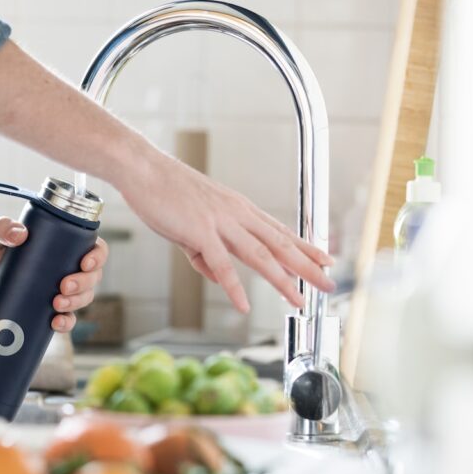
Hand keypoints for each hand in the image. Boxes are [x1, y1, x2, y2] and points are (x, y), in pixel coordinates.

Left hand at [0, 217, 108, 332]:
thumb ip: (1, 228)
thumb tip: (19, 233)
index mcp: (63, 245)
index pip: (94, 247)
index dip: (97, 256)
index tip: (85, 263)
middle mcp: (66, 268)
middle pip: (92, 277)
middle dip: (84, 283)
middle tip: (63, 286)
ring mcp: (58, 290)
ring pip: (83, 298)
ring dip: (77, 303)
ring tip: (56, 304)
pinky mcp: (46, 310)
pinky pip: (66, 319)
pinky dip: (66, 323)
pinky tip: (55, 323)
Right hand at [119, 149, 334, 312]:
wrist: (143, 169)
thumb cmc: (164, 191)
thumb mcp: (191, 224)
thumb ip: (204, 253)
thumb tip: (216, 276)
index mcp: (237, 208)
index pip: (279, 230)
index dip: (305, 246)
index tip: (325, 258)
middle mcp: (237, 214)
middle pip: (280, 244)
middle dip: (308, 266)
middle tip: (329, 283)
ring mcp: (220, 222)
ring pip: (260, 256)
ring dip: (282, 280)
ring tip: (299, 300)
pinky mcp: (200, 231)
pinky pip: (221, 264)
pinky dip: (233, 286)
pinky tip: (244, 304)